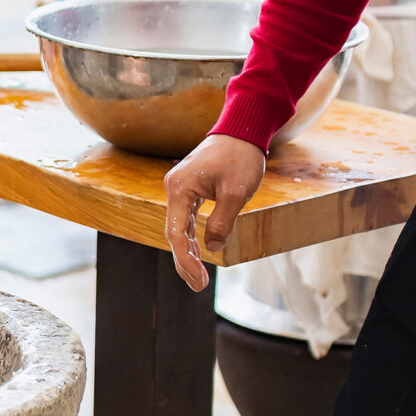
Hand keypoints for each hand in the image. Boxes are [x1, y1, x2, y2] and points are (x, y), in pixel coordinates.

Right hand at [163, 134, 266, 291]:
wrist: (242, 129)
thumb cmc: (240, 157)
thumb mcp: (236, 193)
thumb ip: (222, 223)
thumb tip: (212, 248)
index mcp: (179, 189)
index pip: (175, 233)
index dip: (185, 260)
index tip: (198, 280)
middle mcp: (173, 189)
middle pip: (173, 234)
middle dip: (185, 261)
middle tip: (198, 286)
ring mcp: (180, 189)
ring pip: (179, 228)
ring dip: (188, 252)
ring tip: (199, 277)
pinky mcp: (189, 189)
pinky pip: (186, 218)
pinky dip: (192, 237)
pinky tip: (200, 252)